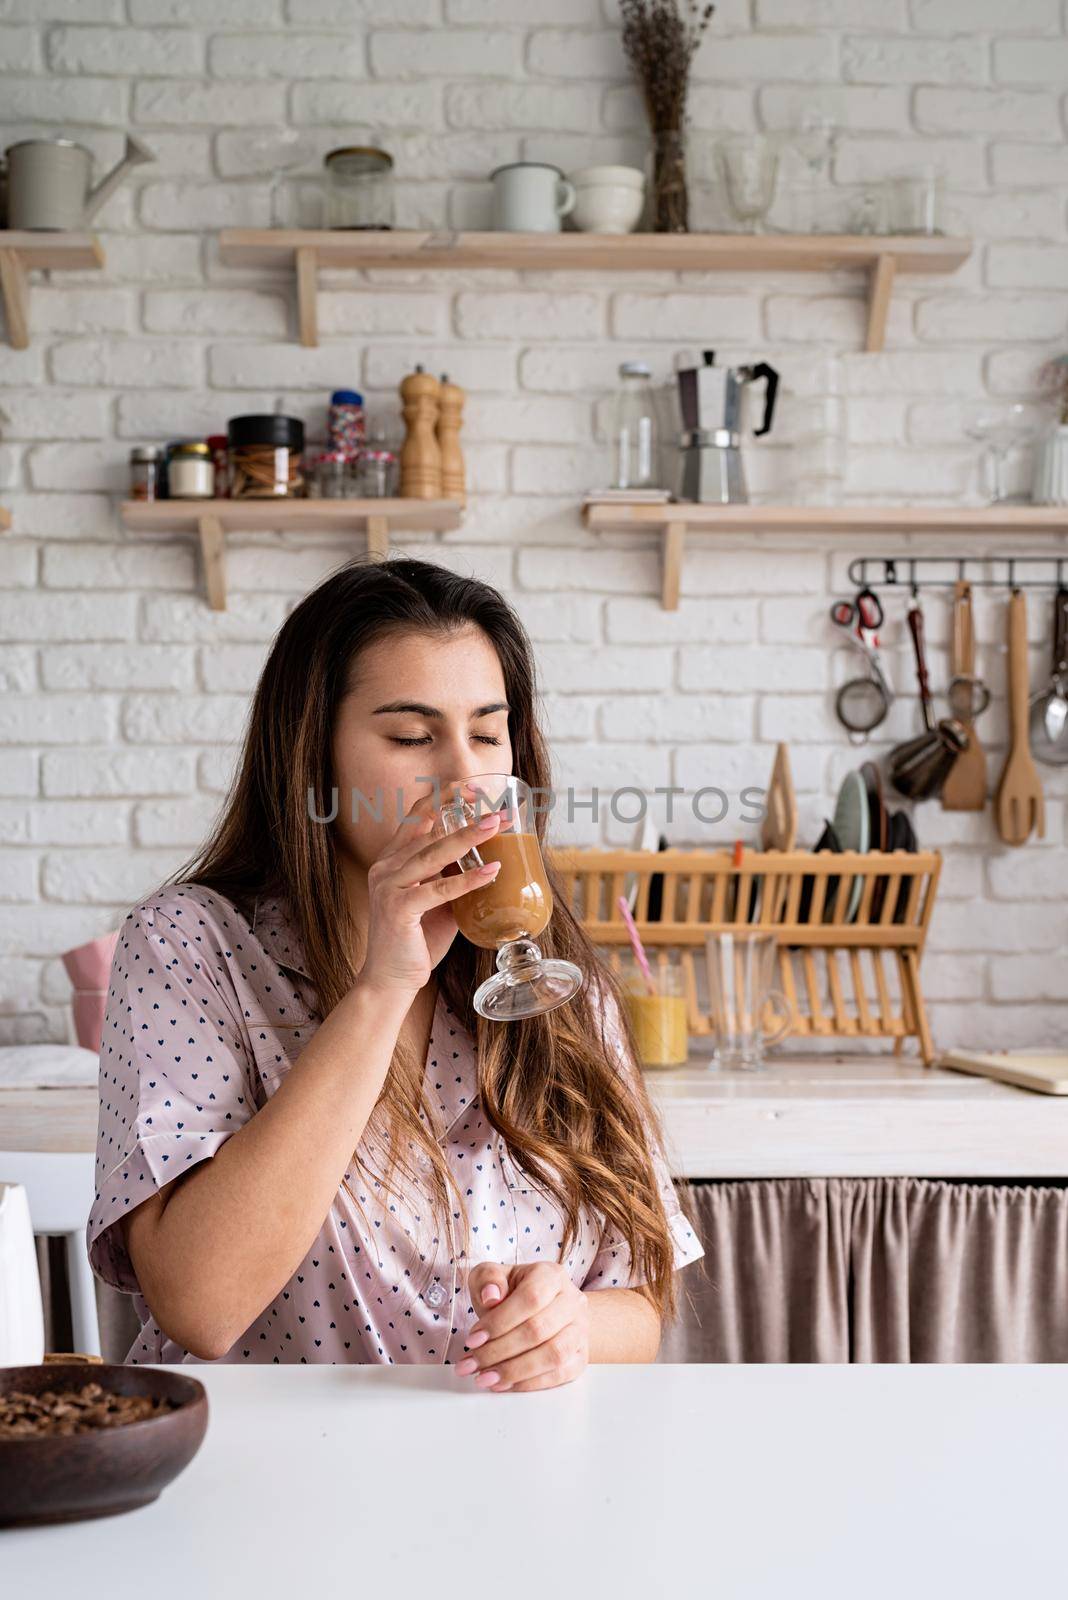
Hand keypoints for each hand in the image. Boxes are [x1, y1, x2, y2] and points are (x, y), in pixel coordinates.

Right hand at [357, 782, 502, 997]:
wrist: (391, 981)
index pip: (416, 817)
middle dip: (463, 812)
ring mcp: (389, 887)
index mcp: (392, 860)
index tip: (471, 787)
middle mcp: (386, 867)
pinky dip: (467, 879)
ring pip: (432, 853)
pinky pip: (438, 889)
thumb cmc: (415, 941)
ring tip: (496, 825)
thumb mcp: (438, 903)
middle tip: (494, 805)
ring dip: (468, 836)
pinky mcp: (398, 909)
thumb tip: (488, 862)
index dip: (442, 798)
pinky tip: (492, 871)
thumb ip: (453, 879)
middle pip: (427, 828)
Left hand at [457, 1261, 590, 1393]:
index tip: (472, 1340)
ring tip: (485, 1378)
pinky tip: (504, 1384)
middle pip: (539, 1330)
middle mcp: (572, 1301)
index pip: (530, 1298)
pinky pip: (560, 1375)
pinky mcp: (580, 1357)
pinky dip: (529, 1384)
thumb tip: (491, 1297)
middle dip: (499, 1351)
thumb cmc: (513, 1293)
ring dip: (514, 1371)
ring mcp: (580, 1331)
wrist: (545, 1310)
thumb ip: (487, 1279)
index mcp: (551, 1275)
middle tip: (471, 1364)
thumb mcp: (493, 1277)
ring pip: (553, 1355)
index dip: (499, 1322)